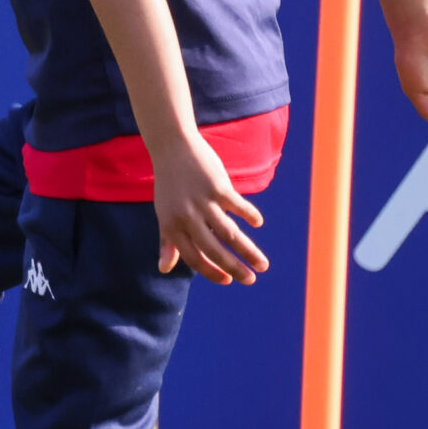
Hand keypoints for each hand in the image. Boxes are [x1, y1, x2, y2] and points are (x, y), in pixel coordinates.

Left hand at [154, 130, 269, 284]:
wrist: (172, 148)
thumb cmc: (169, 185)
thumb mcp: (164, 214)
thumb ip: (167, 242)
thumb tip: (164, 269)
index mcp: (172, 226)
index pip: (193, 257)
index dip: (211, 271)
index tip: (228, 280)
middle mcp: (186, 217)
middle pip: (213, 249)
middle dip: (234, 268)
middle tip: (251, 280)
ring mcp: (203, 202)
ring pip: (230, 234)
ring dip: (249, 251)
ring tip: (263, 265)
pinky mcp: (218, 187)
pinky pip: (238, 206)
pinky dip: (250, 215)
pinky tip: (258, 223)